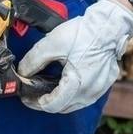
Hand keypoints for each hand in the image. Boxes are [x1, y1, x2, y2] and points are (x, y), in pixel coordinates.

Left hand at [16, 0, 132, 114]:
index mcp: (76, 84)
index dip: (35, 103)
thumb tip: (23, 72)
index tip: (26, 97)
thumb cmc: (84, 34)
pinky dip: (72, 94)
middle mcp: (89, 92)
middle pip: (63, 108)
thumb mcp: (52, 44)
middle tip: (33, 93)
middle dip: (46, 102)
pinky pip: (85, 96)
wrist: (109, 26)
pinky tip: (64, 83)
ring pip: (75, 104)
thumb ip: (34, 60)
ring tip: (47, 88)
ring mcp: (99, 90)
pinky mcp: (104, 84)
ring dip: (60, 100)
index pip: (52, 105)